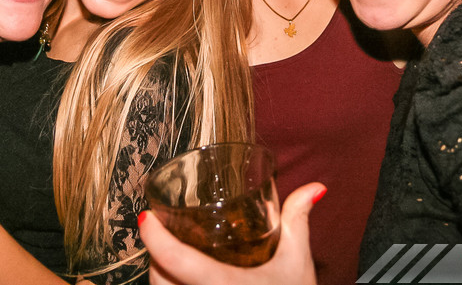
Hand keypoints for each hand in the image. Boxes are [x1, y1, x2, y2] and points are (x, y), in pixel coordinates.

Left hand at [140, 182, 324, 284]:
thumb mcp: (296, 259)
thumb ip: (297, 219)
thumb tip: (315, 187)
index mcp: (221, 283)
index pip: (174, 260)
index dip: (153, 237)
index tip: (146, 217)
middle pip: (158, 276)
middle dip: (155, 252)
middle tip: (159, 229)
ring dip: (159, 271)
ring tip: (166, 251)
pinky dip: (168, 284)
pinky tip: (176, 276)